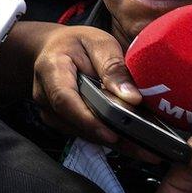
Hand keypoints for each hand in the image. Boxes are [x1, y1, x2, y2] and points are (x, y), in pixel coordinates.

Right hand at [31, 24, 159, 161]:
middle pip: (76, 123)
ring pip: (82, 133)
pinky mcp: (60, 121)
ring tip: (147, 149)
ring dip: (113, 142)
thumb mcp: (98, 43)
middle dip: (112, 137)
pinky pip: (84, 133)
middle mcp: (44, 95)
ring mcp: (49, 111)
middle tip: (147, 150)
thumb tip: (132, 98)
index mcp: (51, 70)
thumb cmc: (76, 43)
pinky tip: (132, 141)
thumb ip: (113, 67)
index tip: (113, 134)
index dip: (88, 119)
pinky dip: (108, 137)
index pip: (65, 100)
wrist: (52, 49)